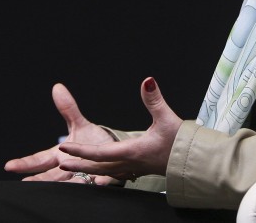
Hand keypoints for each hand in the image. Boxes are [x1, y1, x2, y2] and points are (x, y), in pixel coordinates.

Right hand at [4, 83, 118, 184]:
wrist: (114, 154)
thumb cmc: (92, 142)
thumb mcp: (79, 125)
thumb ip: (68, 109)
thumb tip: (57, 87)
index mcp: (60, 156)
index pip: (39, 160)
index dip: (24, 164)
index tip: (9, 166)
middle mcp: (69, 169)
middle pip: (51, 176)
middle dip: (39, 180)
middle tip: (25, 184)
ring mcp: (83, 175)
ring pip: (72, 182)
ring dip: (67, 182)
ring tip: (57, 185)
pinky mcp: (102, 179)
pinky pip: (99, 182)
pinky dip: (98, 182)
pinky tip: (96, 182)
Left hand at [57, 77, 181, 179]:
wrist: (195, 164)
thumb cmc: (182, 144)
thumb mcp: (167, 118)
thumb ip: (155, 100)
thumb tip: (147, 81)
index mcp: (132, 152)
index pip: (99, 154)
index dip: (80, 150)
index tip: (63, 147)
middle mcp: (130, 163)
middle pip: (98, 166)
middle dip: (79, 164)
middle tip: (60, 163)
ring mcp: (135, 168)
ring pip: (106, 172)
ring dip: (89, 169)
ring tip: (75, 166)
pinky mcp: (141, 169)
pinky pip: (116, 173)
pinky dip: (104, 172)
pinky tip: (103, 170)